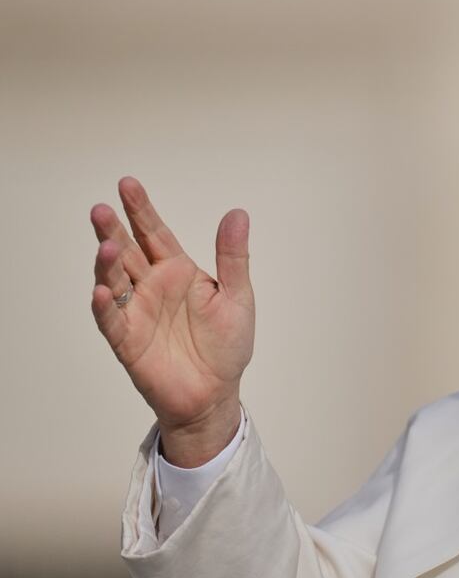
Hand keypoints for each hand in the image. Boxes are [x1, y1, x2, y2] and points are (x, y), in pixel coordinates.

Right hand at [90, 177, 254, 466]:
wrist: (216, 393)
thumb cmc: (226, 345)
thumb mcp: (237, 296)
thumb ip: (233, 257)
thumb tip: (238, 214)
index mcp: (178, 272)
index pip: (154, 234)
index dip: (141, 210)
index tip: (127, 184)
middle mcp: (152, 287)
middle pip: (127, 252)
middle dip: (113, 231)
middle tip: (101, 209)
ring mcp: (137, 312)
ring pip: (114, 281)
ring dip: (107, 264)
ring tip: (106, 245)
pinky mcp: (128, 341)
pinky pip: (112, 321)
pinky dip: (105, 307)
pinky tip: (102, 291)